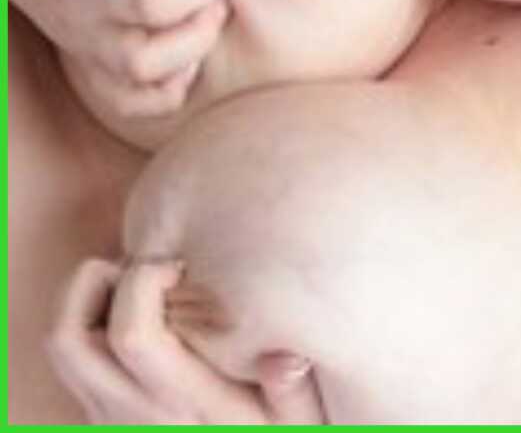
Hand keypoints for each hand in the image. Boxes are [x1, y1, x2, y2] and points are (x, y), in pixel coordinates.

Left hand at [47, 259, 324, 424]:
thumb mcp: (296, 422)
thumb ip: (292, 389)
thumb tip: (287, 358)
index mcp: (181, 404)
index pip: (131, 335)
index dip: (144, 281)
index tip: (180, 266)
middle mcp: (130, 413)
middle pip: (68, 337)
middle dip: (95, 279)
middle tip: (144, 269)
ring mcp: (106, 419)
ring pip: (61, 346)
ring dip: (87, 298)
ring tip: (138, 287)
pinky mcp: (98, 419)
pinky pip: (71, 359)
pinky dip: (90, 321)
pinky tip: (137, 315)